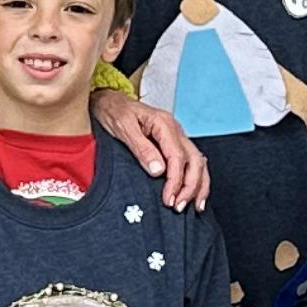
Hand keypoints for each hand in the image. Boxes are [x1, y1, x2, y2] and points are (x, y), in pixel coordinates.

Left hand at [91, 88, 208, 209]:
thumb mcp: (123, 127)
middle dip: (190, 186)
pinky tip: (195, 194)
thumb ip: (141, 148)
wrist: (109, 101)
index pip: (178, 157)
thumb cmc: (114, 111)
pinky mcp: (173, 144)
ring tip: (193, 206)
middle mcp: (175, 130)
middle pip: (194, 160)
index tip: (168, 198)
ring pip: (198, 162)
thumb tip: (158, 170)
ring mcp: (176, 136)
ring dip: (198, 185)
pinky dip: (196, 179)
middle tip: (178, 206)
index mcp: (164, 124)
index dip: (175, 181)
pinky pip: (192, 162)